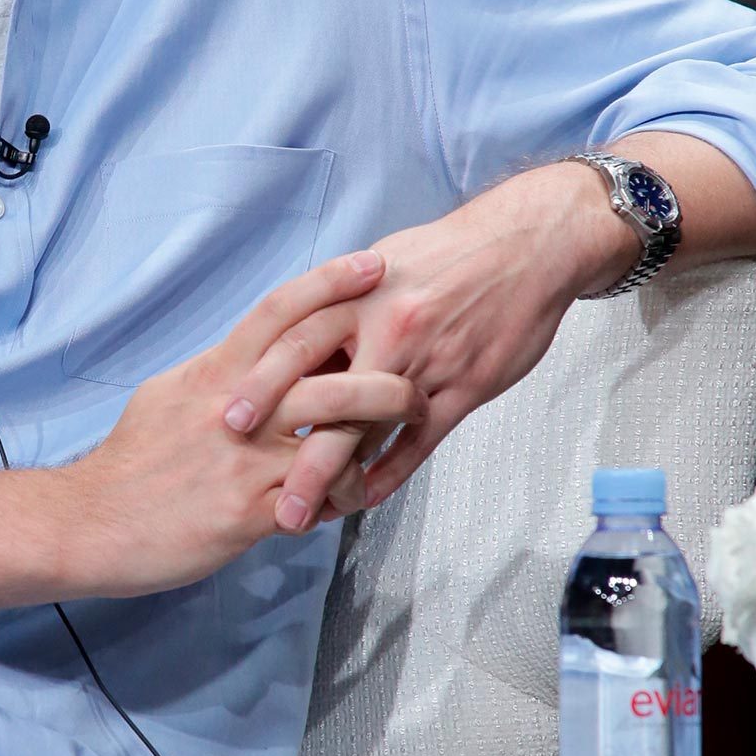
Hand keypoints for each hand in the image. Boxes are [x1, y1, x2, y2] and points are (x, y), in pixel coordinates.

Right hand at [70, 249, 426, 598]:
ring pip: (333, 432)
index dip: (329, 283)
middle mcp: (235, 407)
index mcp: (215, 372)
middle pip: (324, 369)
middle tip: (418, 365)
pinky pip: (320, 497)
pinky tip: (358, 494)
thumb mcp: (170, 396)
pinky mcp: (250, 510)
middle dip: (382, 365)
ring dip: (380, 428)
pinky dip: (348, 493)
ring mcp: (245, 459)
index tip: (372, 265)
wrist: (95, 521)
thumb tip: (247, 357)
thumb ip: (217, 376)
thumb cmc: (132, 462)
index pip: (279, 311)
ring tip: (407, 428)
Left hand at [216, 162, 638, 524]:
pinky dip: (389, 473)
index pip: (296, 341)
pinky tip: (363, 499)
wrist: (528, 245)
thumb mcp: (382, 263)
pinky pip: (420, 442)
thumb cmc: (448, 254)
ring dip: (333, 475)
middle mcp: (388, 328)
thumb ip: (339, 302)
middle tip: (252, 476)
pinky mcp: (466, 388)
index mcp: (359, 292)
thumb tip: (294, 337)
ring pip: (370, 429)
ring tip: (300, 511)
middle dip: (285, 439)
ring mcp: (428, 363)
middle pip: (326, 392)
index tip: (227, 417)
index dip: (259, 380)